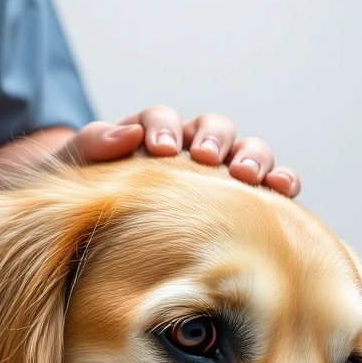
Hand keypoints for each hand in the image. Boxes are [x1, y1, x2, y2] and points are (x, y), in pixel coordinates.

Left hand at [63, 106, 300, 197]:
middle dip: (214, 138)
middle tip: (207, 158)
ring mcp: (221, 175)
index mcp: (151, 137)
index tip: (161, 149)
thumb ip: (94, 144)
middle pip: (214, 128)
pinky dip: (281, 182)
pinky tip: (283, 192)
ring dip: (253, 158)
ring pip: (248, 151)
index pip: (162, 119)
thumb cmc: (91, 201)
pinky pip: (270, 187)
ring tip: (248, 176)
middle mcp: (191, 150)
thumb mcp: (78, 168)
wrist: (93, 243)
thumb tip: (127, 134)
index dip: (164, 127)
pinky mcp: (243, 203)